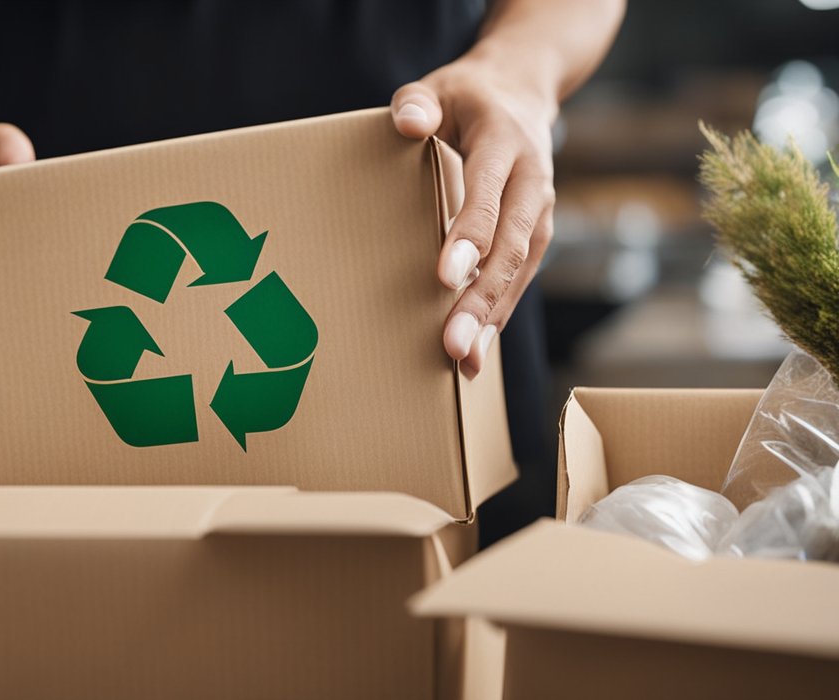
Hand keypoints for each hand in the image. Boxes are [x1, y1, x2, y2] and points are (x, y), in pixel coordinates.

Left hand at [391, 60, 557, 378]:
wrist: (520, 94)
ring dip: (492, 318)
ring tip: (463, 363)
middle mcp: (532, 180)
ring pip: (520, 270)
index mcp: (505, 142)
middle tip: (452, 344)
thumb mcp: (438, 86)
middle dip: (481, 298)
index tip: (445, 277)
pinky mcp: (535, 234)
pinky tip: (475, 352)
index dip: (469, 236)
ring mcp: (540, 210)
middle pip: (511, 245)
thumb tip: (409, 123)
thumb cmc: (465, 98)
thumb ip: (418, 102)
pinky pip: (519, 278)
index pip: (487, 194)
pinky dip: (498, 314)